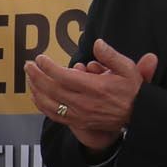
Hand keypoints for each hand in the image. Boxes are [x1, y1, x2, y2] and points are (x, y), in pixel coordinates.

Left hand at [23, 40, 159, 152]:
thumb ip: (111, 56)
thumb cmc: (132, 91)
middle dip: (37, 76)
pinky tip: (35, 96)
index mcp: (94, 88)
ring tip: (29, 78)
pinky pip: (54, 115)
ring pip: (50, 103)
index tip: (40, 58)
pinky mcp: (78, 122)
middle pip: (52, 89)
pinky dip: (42, 106)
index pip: (64, 76)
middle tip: (28, 65)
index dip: (48, 67)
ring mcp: (80, 114)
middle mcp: (84, 103)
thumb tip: (97, 44)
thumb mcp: (128, 69)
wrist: (139, 116)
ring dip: (36, 90)